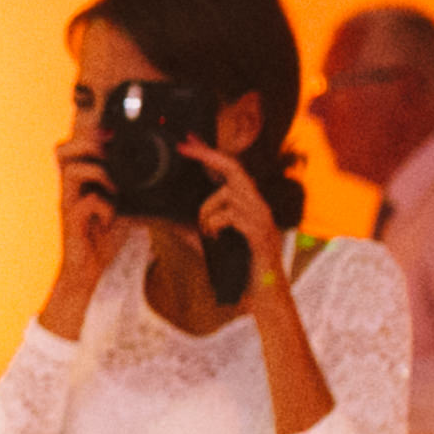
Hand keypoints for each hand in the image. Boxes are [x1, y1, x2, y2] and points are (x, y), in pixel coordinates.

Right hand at [40, 131, 129, 335]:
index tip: (113, 131)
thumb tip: (160, 176)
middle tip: (109, 150)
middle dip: (88, 143)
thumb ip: (131, 191)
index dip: (90, 133)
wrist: (87, 272)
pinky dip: (104, 206)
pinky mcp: (71, 223)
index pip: (75, 146)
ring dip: (98, 171)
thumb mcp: (123, 208)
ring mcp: (68, 204)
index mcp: (80, 182)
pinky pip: (86, 203)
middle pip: (62, 150)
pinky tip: (111, 218)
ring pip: (70, 170)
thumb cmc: (103, 239)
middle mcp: (70, 189)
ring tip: (114, 184)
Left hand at [179, 139, 287, 283]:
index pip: (231, 169)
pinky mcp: (259, 232)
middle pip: (233, 168)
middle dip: (207, 155)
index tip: (189, 139)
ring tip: (206, 231)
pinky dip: (214, 225)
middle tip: (185, 146)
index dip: (210, 152)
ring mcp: (262, 217)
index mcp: (248, 204)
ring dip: (206, 211)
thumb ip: (197, 227)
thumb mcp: (213, 242)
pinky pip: (230, 215)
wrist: (264, 294)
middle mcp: (259, 205)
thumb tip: (169, 218)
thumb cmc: (239, 267)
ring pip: (226, 194)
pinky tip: (213, 238)